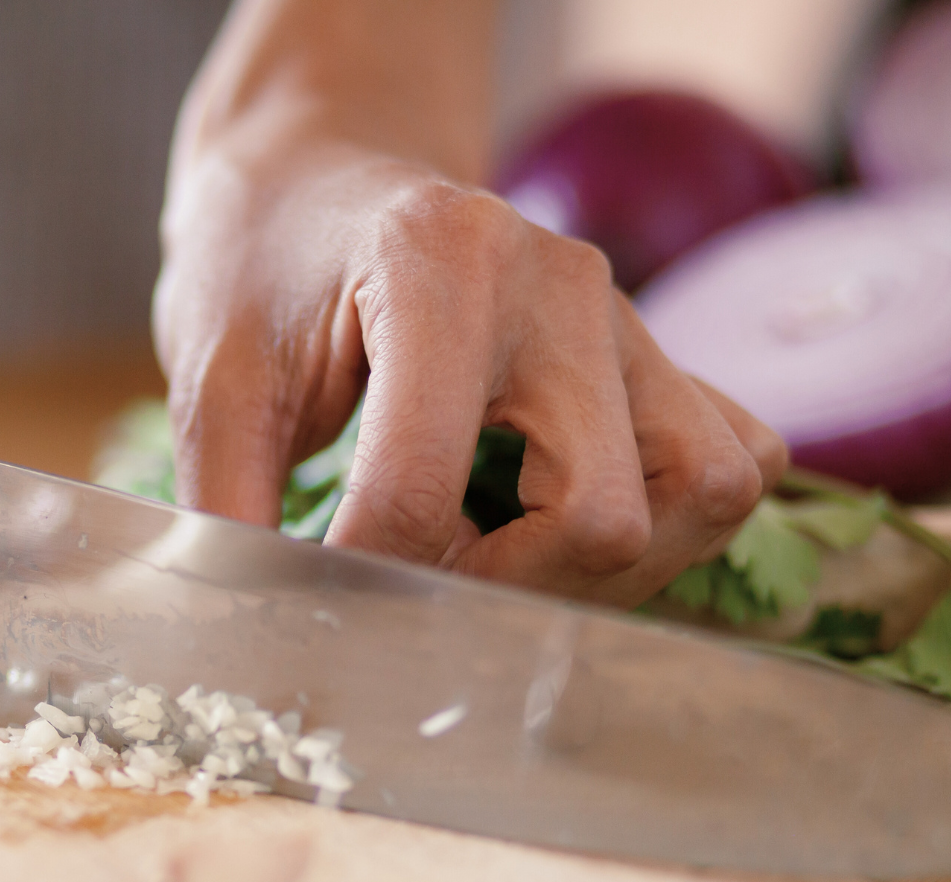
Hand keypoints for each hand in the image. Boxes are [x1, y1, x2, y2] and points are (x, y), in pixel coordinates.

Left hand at [157, 1, 784, 607]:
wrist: (322, 179)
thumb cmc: (266, 268)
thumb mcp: (213, 377)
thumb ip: (225, 504)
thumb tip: (248, 632)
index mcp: (439, 269)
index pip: (420, 487)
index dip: (366, 580)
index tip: (326, 601)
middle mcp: (562, 286)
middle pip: (603, 516)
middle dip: (506, 595)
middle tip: (421, 593)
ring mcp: (629, 319)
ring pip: (702, 493)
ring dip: (604, 571)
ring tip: (498, 565)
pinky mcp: (662, 355)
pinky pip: (737, 462)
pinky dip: (673, 526)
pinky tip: (561, 526)